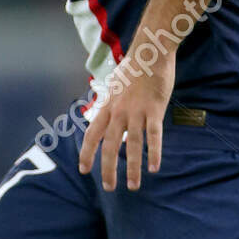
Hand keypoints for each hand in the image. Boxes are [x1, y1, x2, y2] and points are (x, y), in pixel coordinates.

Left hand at [79, 45, 175, 191]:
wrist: (150, 51)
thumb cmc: (134, 68)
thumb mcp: (114, 86)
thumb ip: (110, 103)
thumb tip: (106, 114)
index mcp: (107, 107)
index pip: (92, 134)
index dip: (87, 153)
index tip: (84, 170)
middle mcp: (118, 112)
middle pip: (110, 146)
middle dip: (108, 169)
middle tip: (109, 188)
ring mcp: (136, 111)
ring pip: (133, 145)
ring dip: (133, 168)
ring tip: (134, 186)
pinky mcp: (154, 110)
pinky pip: (154, 135)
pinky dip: (154, 152)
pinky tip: (154, 168)